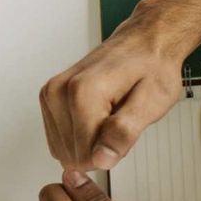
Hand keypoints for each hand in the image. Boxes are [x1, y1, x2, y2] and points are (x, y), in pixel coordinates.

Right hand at [41, 0, 200, 170]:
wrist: (145, 40)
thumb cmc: (152, 67)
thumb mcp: (152, 102)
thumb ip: (125, 132)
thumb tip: (102, 160)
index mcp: (83, 92)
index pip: (86, 155)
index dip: (111, 151)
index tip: (125, 128)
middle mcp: (59, 91)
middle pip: (73, 155)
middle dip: (99, 146)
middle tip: (118, 119)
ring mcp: (50, 94)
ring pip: (64, 150)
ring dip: (89, 141)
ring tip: (108, 114)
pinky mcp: (48, 98)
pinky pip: (59, 140)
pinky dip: (79, 135)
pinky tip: (96, 115)